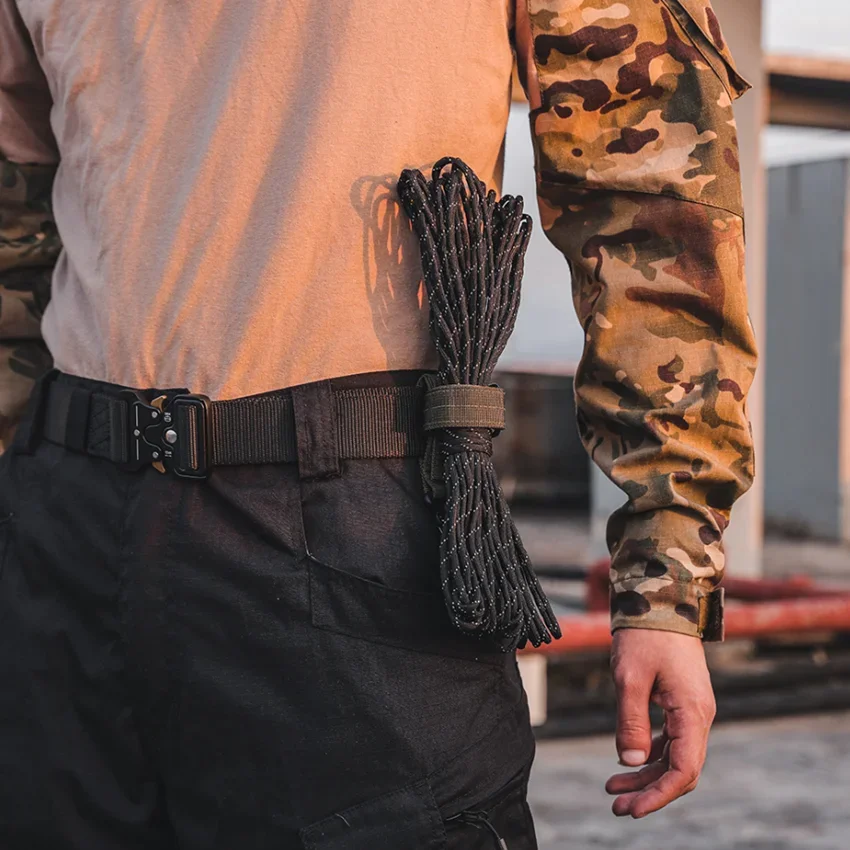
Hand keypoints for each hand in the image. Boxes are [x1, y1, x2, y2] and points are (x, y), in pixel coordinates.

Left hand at [606, 628, 715, 817]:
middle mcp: (699, 715)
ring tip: (613, 790)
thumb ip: (631, 720)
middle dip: (649, 791)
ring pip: (674, 756)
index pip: (684, 770)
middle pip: (680, 769)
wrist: (660, 600)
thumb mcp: (630, 677)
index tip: (633, 809)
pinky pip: (670, 739)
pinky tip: (626, 762)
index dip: (659, 794)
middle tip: (616, 806)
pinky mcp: (681, 703)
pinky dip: (649, 754)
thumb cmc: (644, 635)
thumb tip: (630, 762)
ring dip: (646, 775)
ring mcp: (692, 710)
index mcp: (692, 711)